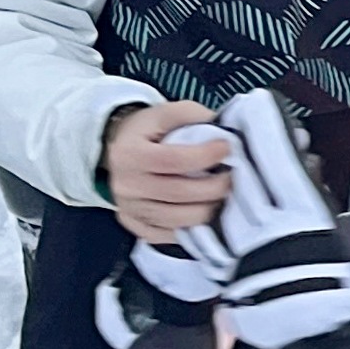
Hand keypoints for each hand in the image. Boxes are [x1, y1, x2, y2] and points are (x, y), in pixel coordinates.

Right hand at [103, 99, 230, 241]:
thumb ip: (189, 114)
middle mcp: (127, 186)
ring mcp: (130, 210)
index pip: (173, 160)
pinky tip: (204, 210)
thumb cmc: (146, 132)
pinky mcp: (136, 227)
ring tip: (221, 195)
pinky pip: (169, 235)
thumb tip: (221, 128)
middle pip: (178, 193)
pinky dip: (192, 226)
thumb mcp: (162, 113)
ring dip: (207, 209)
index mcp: (130, 154)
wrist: (118, 153)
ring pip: (177, 220)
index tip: (227, 148)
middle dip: (214, 187)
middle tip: (231, 177)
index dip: (205, 156)